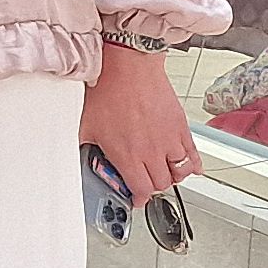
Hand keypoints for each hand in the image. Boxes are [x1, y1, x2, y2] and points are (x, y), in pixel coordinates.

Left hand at [82, 47, 200, 199]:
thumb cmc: (108, 90)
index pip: (140, 189)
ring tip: (163, 175)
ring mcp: (170, 140)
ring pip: (179, 173)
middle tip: (146, 184)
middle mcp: (152, 152)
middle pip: (160, 183)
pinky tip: (190, 167)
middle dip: (152, 188)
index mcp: (127, 155)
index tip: (136, 199)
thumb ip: (84, 145)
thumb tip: (74, 153)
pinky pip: (193, 154)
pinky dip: (192, 164)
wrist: (129, 68)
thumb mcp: (85, 124)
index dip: (138, 198)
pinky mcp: (181, 127)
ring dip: (172, 178)